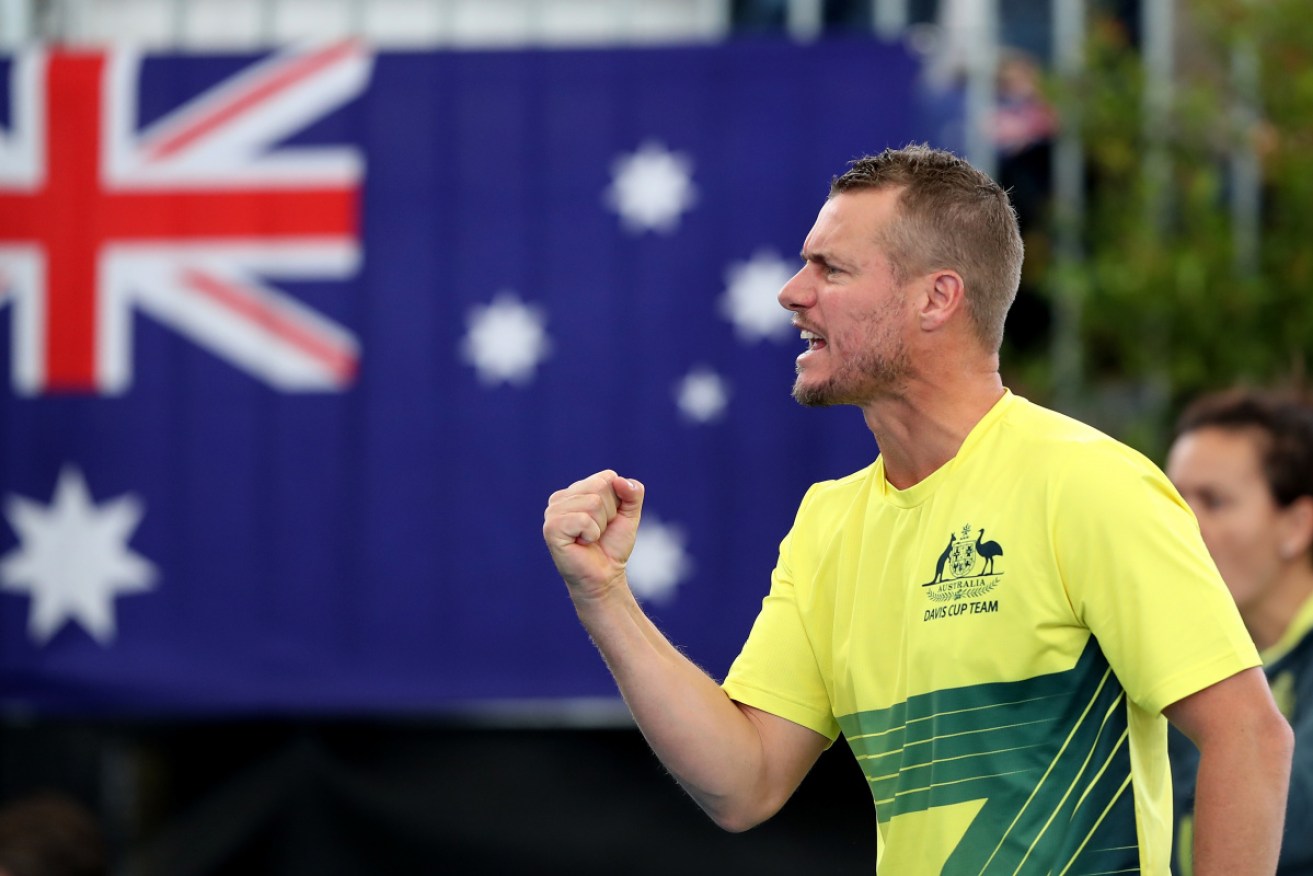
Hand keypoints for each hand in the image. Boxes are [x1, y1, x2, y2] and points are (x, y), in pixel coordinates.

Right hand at [543, 470, 644, 601]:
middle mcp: (560, 498)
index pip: (606, 477)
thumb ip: (633, 492)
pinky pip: (583, 519)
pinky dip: (592, 534)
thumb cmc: (612, 546)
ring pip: (593, 503)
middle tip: (599, 531)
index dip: (616, 501)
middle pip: (600, 488)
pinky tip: (583, 543)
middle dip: (609, 513)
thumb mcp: (629, 514)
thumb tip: (619, 480)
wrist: (605, 576)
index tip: (608, 520)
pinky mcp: (551, 528)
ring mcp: (553, 512)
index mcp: (575, 490)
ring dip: (600, 526)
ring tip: (590, 538)